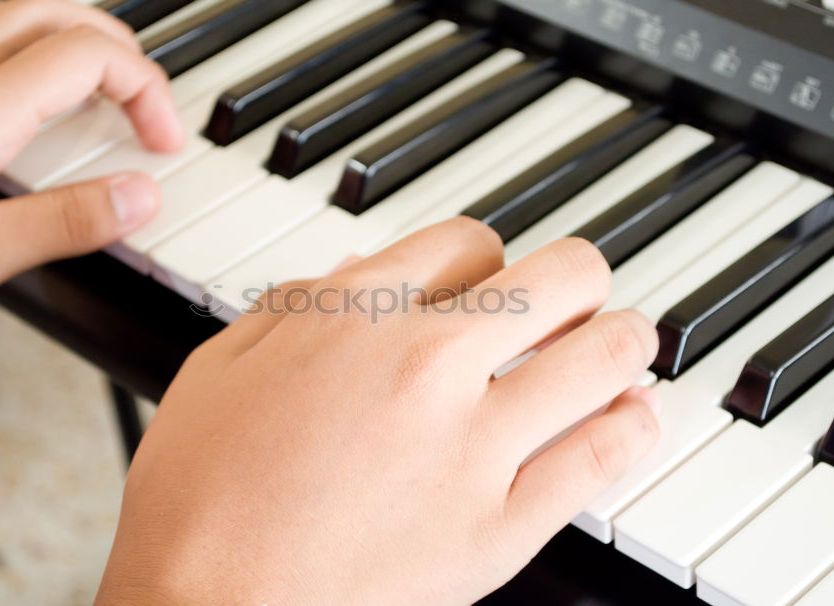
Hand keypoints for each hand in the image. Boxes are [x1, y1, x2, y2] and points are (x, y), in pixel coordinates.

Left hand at [0, 0, 182, 329]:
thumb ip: (62, 224)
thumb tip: (138, 197)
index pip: (87, 57)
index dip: (146, 90)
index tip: (162, 144)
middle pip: (52, 8)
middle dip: (119, 47)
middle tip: (143, 103)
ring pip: (4, 3)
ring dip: (67, 25)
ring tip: (97, 74)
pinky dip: (15, 35)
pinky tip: (16, 81)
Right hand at [98, 219, 660, 604]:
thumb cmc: (197, 500)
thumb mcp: (219, 369)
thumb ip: (294, 306)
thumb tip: (360, 269)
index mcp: (356, 316)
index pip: (467, 243)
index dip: (488, 256)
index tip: (492, 277)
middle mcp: (426, 362)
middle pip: (558, 279)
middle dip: (577, 278)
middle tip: (579, 293)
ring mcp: (473, 444)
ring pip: (599, 358)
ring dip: (625, 340)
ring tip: (628, 342)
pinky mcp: (500, 526)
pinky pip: (597, 459)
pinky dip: (631, 428)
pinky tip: (635, 415)